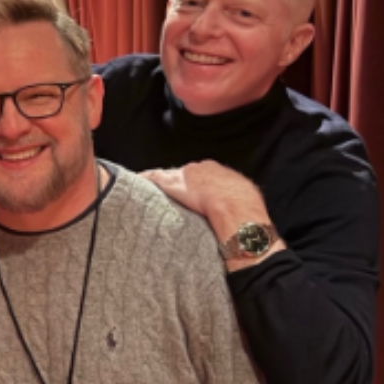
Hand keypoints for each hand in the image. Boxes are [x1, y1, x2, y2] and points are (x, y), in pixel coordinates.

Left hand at [141, 161, 281, 267]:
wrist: (238, 213)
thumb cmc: (246, 213)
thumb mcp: (245, 201)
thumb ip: (235, 201)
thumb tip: (234, 214)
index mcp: (220, 172)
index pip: (201, 175)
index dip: (194, 185)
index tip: (191, 194)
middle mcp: (202, 169)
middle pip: (184, 174)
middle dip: (178, 183)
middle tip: (172, 196)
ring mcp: (187, 175)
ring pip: (169, 175)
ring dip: (161, 183)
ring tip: (150, 189)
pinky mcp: (173, 183)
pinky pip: (155, 177)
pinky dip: (146, 179)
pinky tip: (137, 181)